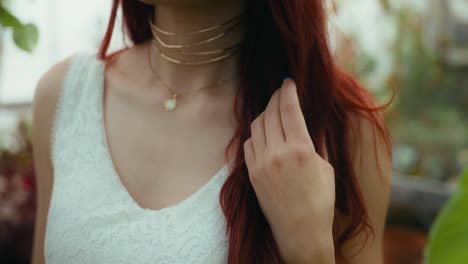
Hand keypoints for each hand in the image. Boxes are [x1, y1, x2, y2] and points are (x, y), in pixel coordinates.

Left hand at [243, 79, 335, 262]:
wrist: (299, 232)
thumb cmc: (320, 201)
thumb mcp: (325, 167)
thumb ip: (316, 140)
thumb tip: (310, 118)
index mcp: (299, 149)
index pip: (289, 108)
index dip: (288, 90)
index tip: (289, 81)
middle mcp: (276, 153)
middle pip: (271, 112)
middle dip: (276, 97)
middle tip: (282, 91)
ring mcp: (260, 163)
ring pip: (256, 125)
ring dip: (265, 113)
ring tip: (274, 110)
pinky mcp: (251, 173)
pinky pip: (248, 143)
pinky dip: (256, 133)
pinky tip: (265, 133)